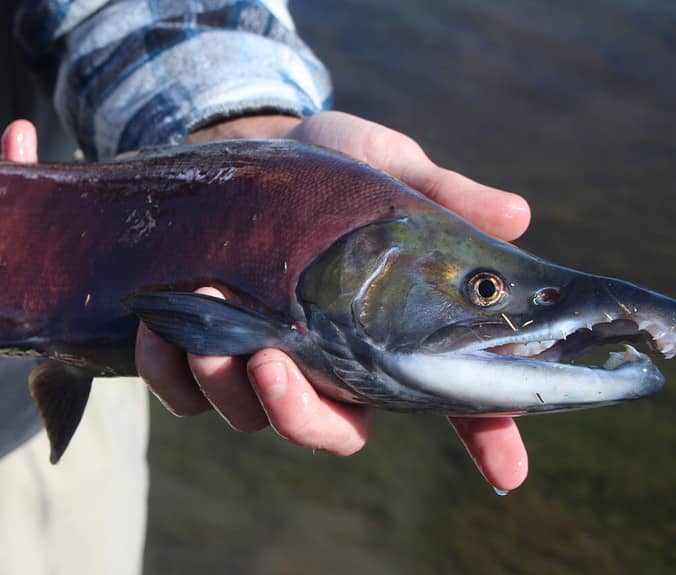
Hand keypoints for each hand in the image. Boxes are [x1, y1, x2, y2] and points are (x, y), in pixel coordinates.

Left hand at [139, 111, 530, 490]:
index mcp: (390, 332)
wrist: (246, 147)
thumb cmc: (330, 164)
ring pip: (249, 417)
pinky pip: (184, 394)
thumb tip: (514, 214)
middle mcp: (331, 364)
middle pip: (332, 432)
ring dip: (224, 385)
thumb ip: (439, 191)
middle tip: (270, 366)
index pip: (453, 399)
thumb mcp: (384, 165)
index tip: (507, 471)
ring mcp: (264, 364)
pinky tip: (161, 330)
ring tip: (206, 326)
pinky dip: (169, 373)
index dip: (488, 442)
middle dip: (298, 417)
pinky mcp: (203, 354)